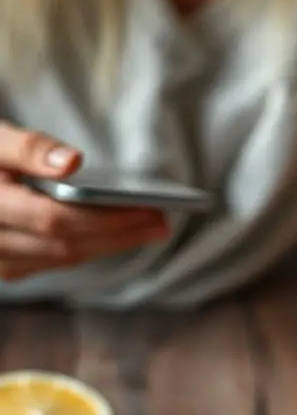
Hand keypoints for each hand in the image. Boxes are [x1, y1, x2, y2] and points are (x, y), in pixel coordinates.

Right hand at [0, 122, 168, 280]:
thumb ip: (28, 147)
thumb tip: (72, 162)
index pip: (55, 221)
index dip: (105, 218)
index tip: (147, 208)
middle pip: (67, 246)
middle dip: (119, 234)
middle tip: (161, 220)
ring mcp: (1, 262)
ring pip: (66, 258)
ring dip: (111, 244)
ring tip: (151, 227)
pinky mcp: (11, 267)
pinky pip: (58, 260)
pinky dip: (91, 246)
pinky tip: (119, 233)